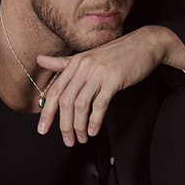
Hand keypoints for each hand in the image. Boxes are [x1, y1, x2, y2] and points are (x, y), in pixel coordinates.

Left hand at [36, 25, 184, 145]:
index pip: (55, 91)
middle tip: (67, 140)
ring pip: (81, 105)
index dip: (47, 113)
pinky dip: (95, 121)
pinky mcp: (114, 79)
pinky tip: (93, 130)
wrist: (144, 44)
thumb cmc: (116, 54)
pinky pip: (100, 104)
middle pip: (66, 101)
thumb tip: (39, 60)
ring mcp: (98, 73)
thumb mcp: (87, 57)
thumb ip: (62, 62)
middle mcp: (84, 67)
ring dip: (79, 126)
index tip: (42, 129)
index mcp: (75, 63)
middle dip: (64, 125)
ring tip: (81, 138)